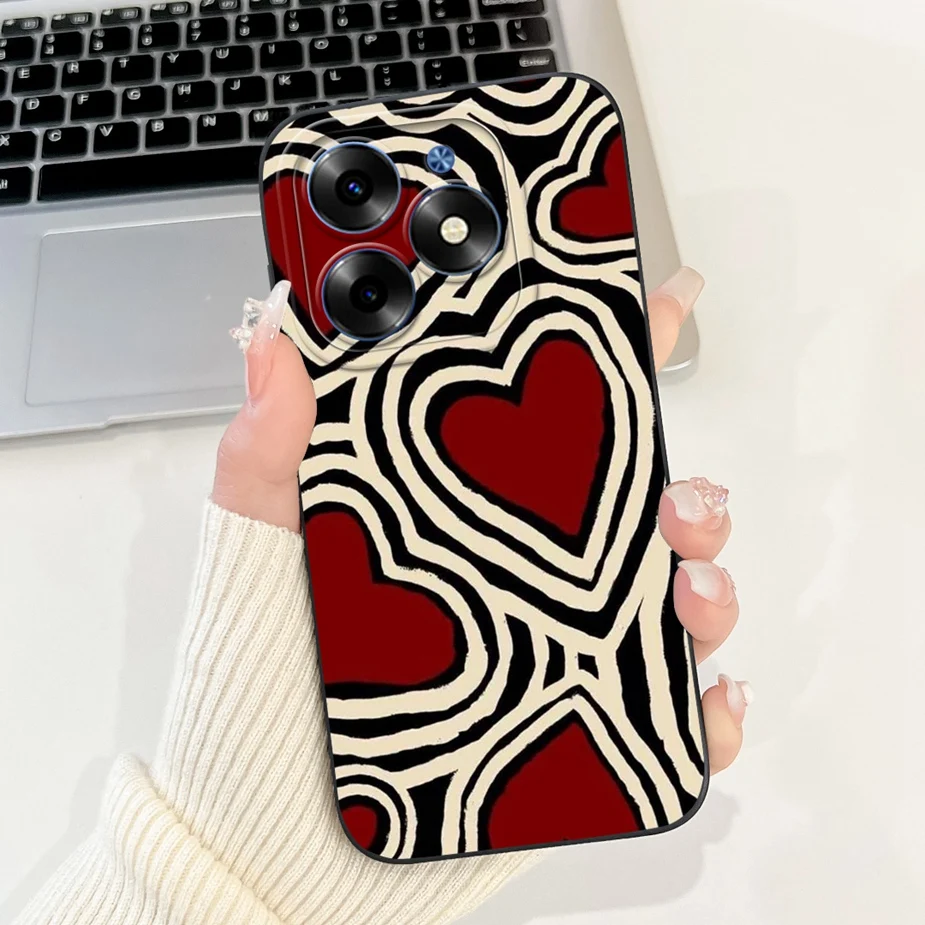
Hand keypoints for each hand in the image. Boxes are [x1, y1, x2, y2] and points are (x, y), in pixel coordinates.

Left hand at [213, 268, 748, 773]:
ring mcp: (554, 650)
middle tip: (678, 500)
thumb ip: (268, 444)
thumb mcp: (259, 544)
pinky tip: (703, 695)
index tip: (660, 307)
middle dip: (685, 491)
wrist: (278, 826)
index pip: (552, 425)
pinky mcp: (577, 731)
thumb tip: (273, 334)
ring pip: (671, 602)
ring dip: (709, 586)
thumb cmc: (264, 678)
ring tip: (687, 596)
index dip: (613, 361)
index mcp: (463, 512)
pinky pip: (670, 718)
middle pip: (635, 512)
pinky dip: (708, 709)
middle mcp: (519, 574)